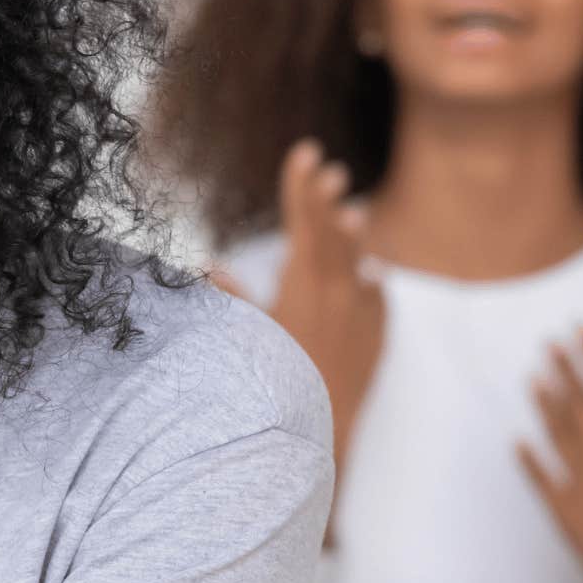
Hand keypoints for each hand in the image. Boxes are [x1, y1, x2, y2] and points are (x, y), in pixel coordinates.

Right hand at [213, 140, 384, 481]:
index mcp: (304, 282)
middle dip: (327, 199)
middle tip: (331, 170)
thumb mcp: (246, 336)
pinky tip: (367, 274)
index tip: (306, 150)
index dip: (301, 183)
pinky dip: (368, 283)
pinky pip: (374, 300)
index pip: (303, 218)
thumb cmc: (270, 381)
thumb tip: (206, 269)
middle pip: (335, 232)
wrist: (316, 433)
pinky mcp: (376, 339)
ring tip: (355, 212)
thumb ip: (229, 299)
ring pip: (359, 261)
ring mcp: (364, 315)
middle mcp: (340, 292)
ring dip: (352, 236)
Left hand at [519, 327, 582, 582]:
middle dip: (564, 371)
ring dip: (545, 405)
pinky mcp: (568, 514)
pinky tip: (517, 442)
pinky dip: (530, 460)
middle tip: (547, 343)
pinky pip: (542, 481)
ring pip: (559, 435)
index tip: (579, 330)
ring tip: (532, 378)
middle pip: (580, 405)